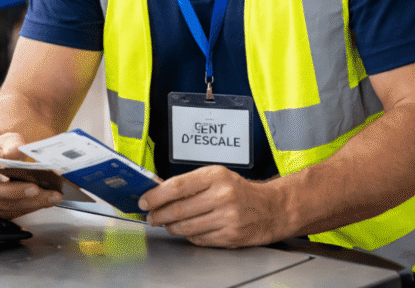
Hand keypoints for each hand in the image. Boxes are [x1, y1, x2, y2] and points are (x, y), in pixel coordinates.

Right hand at [0, 132, 61, 218]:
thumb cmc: (1, 149)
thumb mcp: (8, 139)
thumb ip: (12, 144)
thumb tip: (15, 153)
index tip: (7, 175)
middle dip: (15, 191)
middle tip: (36, 189)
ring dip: (26, 203)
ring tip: (48, 197)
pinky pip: (6, 213)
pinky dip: (26, 208)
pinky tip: (42, 202)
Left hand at [138, 166, 290, 247]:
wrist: (270, 208)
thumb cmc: (240, 190)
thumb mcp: (217, 176)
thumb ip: (190, 183)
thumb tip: (158, 190)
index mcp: (216, 176)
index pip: (177, 186)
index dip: (155, 196)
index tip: (144, 200)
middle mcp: (223, 196)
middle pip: (178, 209)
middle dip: (158, 214)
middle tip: (151, 216)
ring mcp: (227, 218)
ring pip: (185, 227)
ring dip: (170, 227)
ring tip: (166, 223)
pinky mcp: (229, 237)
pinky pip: (198, 238)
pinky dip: (188, 235)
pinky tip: (187, 229)